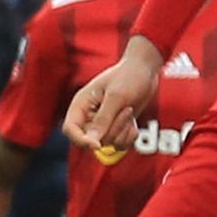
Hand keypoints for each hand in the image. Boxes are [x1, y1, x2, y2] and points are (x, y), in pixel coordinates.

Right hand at [63, 39, 164, 156]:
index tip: (97, 145)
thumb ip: (104, 119)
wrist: (146, 70)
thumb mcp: (117, 97)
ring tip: (129, 111)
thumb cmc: (129, 77)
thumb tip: (93, 142)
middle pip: (92, 139)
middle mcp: (89, 116)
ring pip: (108, 142)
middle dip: (112, 129)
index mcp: (81, 104)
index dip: (80, 140)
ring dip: (122, 132)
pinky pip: (119, 143)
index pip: (70, 129)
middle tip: (126, 110)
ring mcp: (103, 122)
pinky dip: (129, 137)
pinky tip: (134, 124)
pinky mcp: (117, 127)